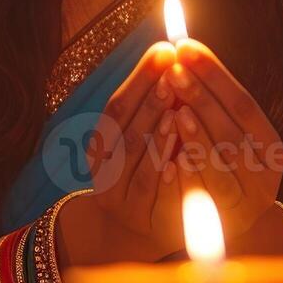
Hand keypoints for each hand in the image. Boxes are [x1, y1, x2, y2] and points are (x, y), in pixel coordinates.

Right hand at [69, 42, 184, 259]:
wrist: (139, 233)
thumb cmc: (146, 174)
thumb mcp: (140, 141)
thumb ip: (152, 107)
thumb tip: (172, 54)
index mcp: (100, 147)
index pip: (117, 105)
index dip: (139, 77)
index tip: (164, 49)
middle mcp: (102, 170)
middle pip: (123, 127)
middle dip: (150, 96)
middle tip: (174, 68)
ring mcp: (119, 197)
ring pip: (135, 157)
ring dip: (157, 129)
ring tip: (177, 106)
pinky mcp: (141, 219)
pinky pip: (151, 190)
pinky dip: (164, 168)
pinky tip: (182, 152)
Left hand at [156, 40, 282, 240]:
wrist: (220, 227)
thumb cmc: (220, 165)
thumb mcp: (225, 133)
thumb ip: (212, 100)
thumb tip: (183, 50)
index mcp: (271, 147)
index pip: (244, 104)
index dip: (215, 75)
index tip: (187, 47)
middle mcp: (265, 177)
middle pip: (232, 132)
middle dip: (202, 99)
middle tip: (174, 70)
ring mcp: (244, 204)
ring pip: (221, 166)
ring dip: (197, 136)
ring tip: (175, 109)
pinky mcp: (219, 227)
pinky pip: (203, 198)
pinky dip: (188, 177)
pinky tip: (170, 156)